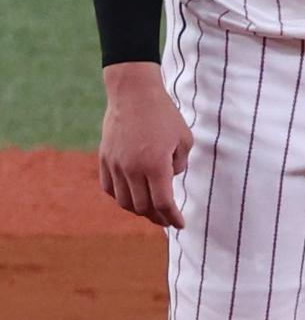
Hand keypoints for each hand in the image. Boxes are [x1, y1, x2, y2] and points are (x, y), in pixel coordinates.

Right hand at [99, 61, 191, 228]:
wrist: (133, 94)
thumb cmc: (165, 114)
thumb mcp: (184, 139)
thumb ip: (180, 165)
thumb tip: (170, 180)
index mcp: (155, 165)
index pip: (164, 203)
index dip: (173, 218)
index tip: (180, 225)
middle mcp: (132, 169)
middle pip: (142, 207)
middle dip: (157, 218)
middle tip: (167, 220)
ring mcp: (115, 165)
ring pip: (124, 202)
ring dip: (138, 210)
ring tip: (151, 211)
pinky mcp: (104, 159)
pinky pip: (110, 188)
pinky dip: (121, 197)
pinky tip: (132, 197)